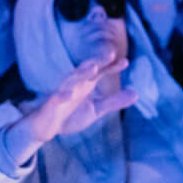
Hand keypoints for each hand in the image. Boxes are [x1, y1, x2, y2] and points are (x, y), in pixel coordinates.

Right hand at [8, 54, 136, 162]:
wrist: (45, 128)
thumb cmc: (70, 115)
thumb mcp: (96, 110)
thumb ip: (114, 101)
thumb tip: (137, 93)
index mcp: (86, 85)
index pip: (100, 72)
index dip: (112, 67)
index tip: (126, 61)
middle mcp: (75, 85)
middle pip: (87, 70)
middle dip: (98, 61)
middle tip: (110, 53)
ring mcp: (62, 93)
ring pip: (72, 80)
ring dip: (82, 73)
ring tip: (94, 67)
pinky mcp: (51, 105)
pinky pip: (56, 99)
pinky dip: (61, 96)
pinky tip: (68, 95)